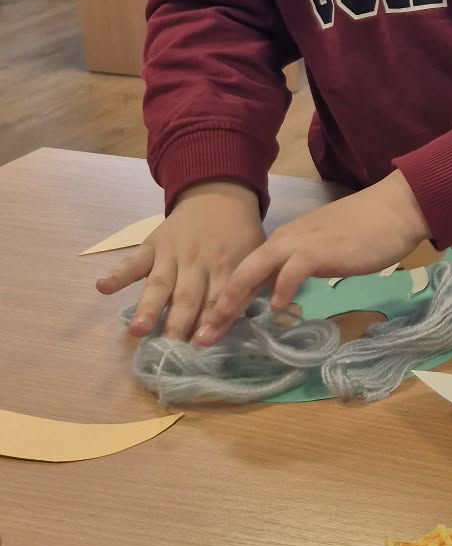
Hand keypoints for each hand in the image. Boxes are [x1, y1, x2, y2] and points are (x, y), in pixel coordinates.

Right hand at [97, 181, 264, 342]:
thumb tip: (245, 323)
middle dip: (178, 323)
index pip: (218, 298)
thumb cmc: (239, 234)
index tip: (202, 345)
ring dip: (148, 307)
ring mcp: (172, 254)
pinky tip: (102, 287)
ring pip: (160, 284)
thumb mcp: (255, 255)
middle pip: (187, 296)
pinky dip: (118, 273)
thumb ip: (250, 286)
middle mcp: (198, 262)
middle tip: (169, 349)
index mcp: (227, 265)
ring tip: (137, 329)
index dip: (211, 321)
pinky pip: (134, 260)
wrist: (218, 196)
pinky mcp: (152, 245)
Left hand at [191, 171, 429, 345]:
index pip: (246, 272)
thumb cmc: (365, 230)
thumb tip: (284, 290)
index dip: (225, 300)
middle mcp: (285, 240)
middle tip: (201, 338)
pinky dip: (280, 288)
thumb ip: (301, 266)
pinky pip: (292, 269)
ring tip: (218, 326)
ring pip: (254, 269)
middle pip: (239, 272)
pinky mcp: (320, 250)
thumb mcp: (324, 250)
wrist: (394, 209)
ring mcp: (301, 243)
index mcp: (285, 242)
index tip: (210, 327)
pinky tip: (275, 307)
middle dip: (217, 306)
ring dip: (232, 300)